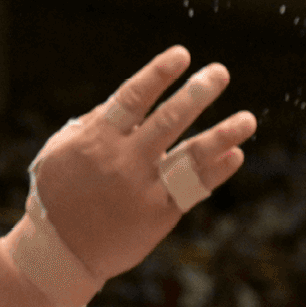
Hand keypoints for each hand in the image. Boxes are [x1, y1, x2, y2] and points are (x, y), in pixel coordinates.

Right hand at [28, 45, 256, 282]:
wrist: (60, 252)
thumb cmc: (57, 195)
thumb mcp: (60, 152)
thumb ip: (93, 125)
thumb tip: (128, 101)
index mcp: (98, 139)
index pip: (133, 98)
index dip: (158, 75)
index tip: (182, 54)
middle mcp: (124, 161)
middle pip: (168, 121)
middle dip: (196, 94)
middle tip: (220, 72)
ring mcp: (143, 189)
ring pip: (189, 157)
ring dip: (222, 135)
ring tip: (248, 120)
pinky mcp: (158, 215)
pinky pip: (192, 189)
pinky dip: (215, 171)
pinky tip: (235, 154)